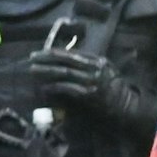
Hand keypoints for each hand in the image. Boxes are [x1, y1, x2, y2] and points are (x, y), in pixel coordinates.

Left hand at [31, 47, 153, 124]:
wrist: (125, 105)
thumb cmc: (113, 87)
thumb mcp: (104, 69)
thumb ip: (88, 63)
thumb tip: (66, 59)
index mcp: (97, 60)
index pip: (71, 52)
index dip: (55, 52)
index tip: (41, 52)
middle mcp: (94, 67)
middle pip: (66, 60)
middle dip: (47, 58)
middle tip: (32, 57)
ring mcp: (91, 80)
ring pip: (64, 72)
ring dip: (46, 70)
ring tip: (32, 69)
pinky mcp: (87, 94)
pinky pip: (67, 88)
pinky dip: (54, 87)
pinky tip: (44, 87)